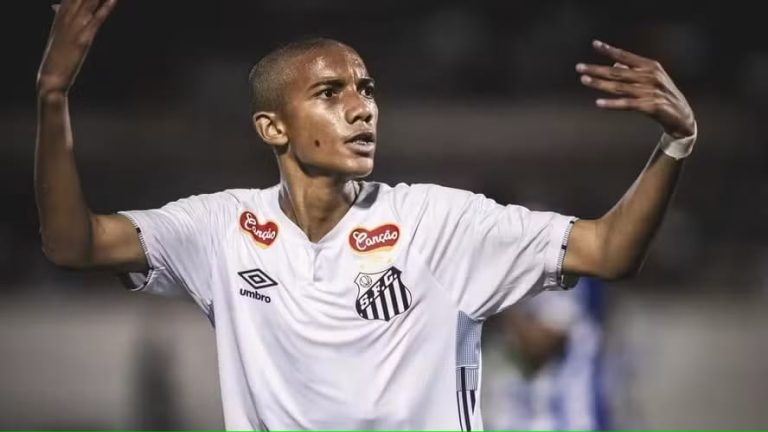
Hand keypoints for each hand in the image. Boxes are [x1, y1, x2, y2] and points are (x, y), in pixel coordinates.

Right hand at [37, 0, 116, 95]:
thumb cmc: (56, 53)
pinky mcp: (84, 37)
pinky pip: (97, 18)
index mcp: (61, 14)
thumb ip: (60, 17)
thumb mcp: (57, 32)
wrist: (51, 74)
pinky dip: (105, 7)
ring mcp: (76, 26)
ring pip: (89, 1)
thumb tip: (56, 6)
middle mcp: (67, 16)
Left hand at [576, 40, 695, 138]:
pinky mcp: (651, 106)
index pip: (626, 56)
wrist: (682, 117)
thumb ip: (632, 72)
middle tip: (579, 67)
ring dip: (600, 84)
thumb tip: (612, 67)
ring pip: (619, 87)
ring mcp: (651, 91)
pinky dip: (612, 104)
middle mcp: (651, 77)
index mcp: (651, 67)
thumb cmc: (661, 96)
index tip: (595, 44)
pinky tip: (598, 103)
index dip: (610, 50)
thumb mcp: (649, 80)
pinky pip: (627, 104)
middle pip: (618, 72)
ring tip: (584, 80)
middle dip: (597, 69)